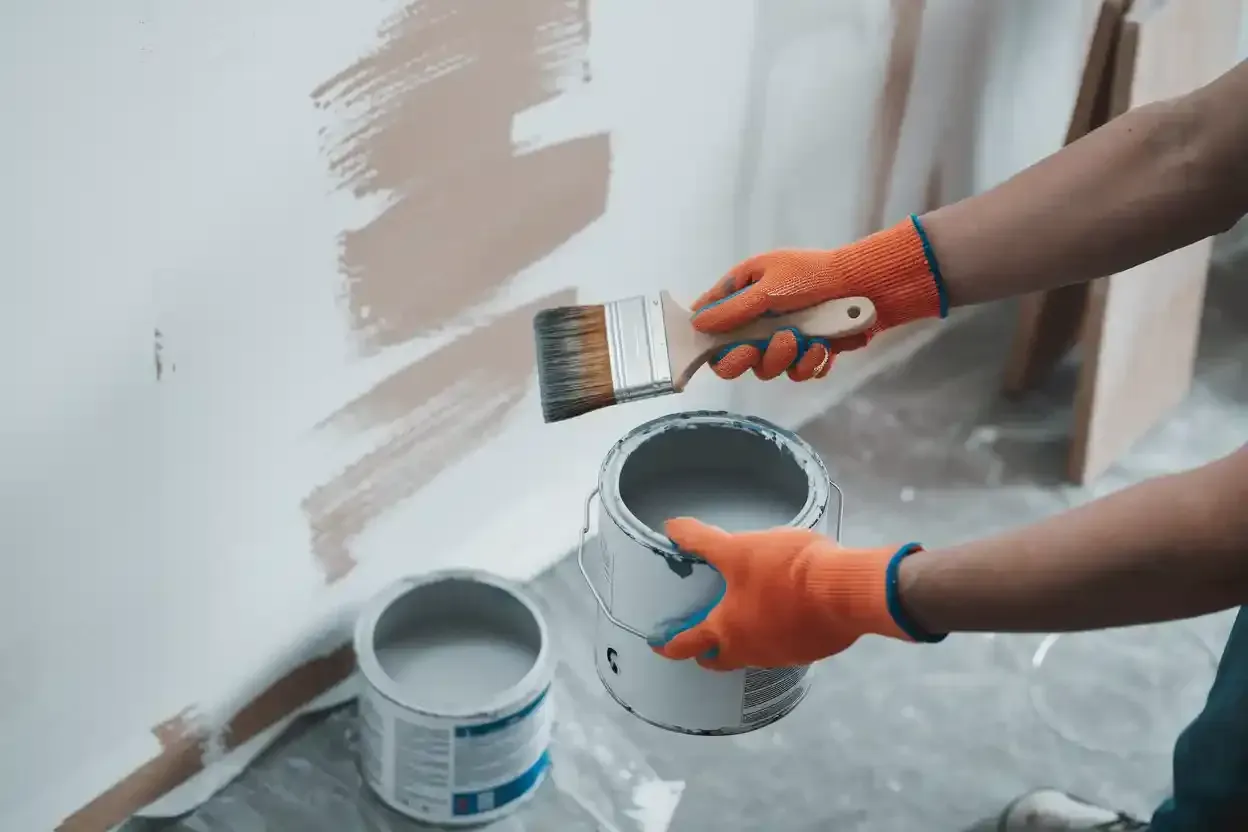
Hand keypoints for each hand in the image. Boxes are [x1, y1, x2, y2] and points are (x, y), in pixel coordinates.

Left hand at [648, 518, 928, 670]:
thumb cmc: (785, 570)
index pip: (687, 645)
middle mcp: (751, 650)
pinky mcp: (812, 649)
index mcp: (727, 630)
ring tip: (746, 623)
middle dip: (708, 654)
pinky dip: (779, 635)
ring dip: (745, 643)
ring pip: (755, 654)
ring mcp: (784, 655)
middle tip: (703, 644)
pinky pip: (787, 646)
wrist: (845, 590)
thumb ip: (703, 541)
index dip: (668, 646)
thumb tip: (671, 528)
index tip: (658, 646)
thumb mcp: (738, 548)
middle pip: (720, 660)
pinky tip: (785, 616)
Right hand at [692, 218, 944, 380]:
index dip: (706, 341)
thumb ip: (733, 309)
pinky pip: (797, 372)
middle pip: (734, 357)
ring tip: (804, 340)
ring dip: (784, 359)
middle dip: (748, 357)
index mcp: (743, 295)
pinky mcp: (807, 353)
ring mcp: (783, 338)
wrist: (866, 287)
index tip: (712, 351)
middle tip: (759, 349)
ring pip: (767, 368)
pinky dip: (809, 363)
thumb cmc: (813, 276)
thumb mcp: (769, 287)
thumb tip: (697, 323)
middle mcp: (759, 320)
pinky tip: (822, 348)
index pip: (710, 324)